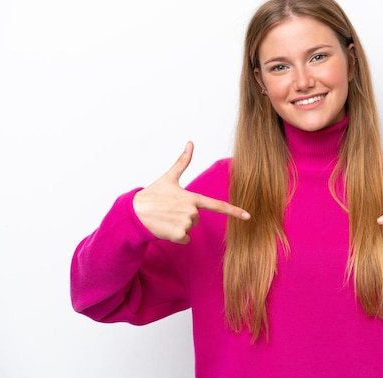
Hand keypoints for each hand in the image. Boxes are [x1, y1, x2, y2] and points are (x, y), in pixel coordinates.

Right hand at [132, 142, 249, 243]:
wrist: (135, 212)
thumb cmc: (153, 195)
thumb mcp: (170, 178)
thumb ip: (183, 162)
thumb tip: (190, 142)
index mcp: (192, 197)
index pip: (217, 205)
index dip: (234, 211)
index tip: (248, 216)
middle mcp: (191, 211)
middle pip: (197, 218)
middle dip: (185, 216)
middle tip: (170, 210)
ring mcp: (185, 223)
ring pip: (190, 228)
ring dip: (180, 226)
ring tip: (166, 218)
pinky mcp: (178, 235)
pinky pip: (185, 239)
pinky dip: (176, 236)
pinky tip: (165, 228)